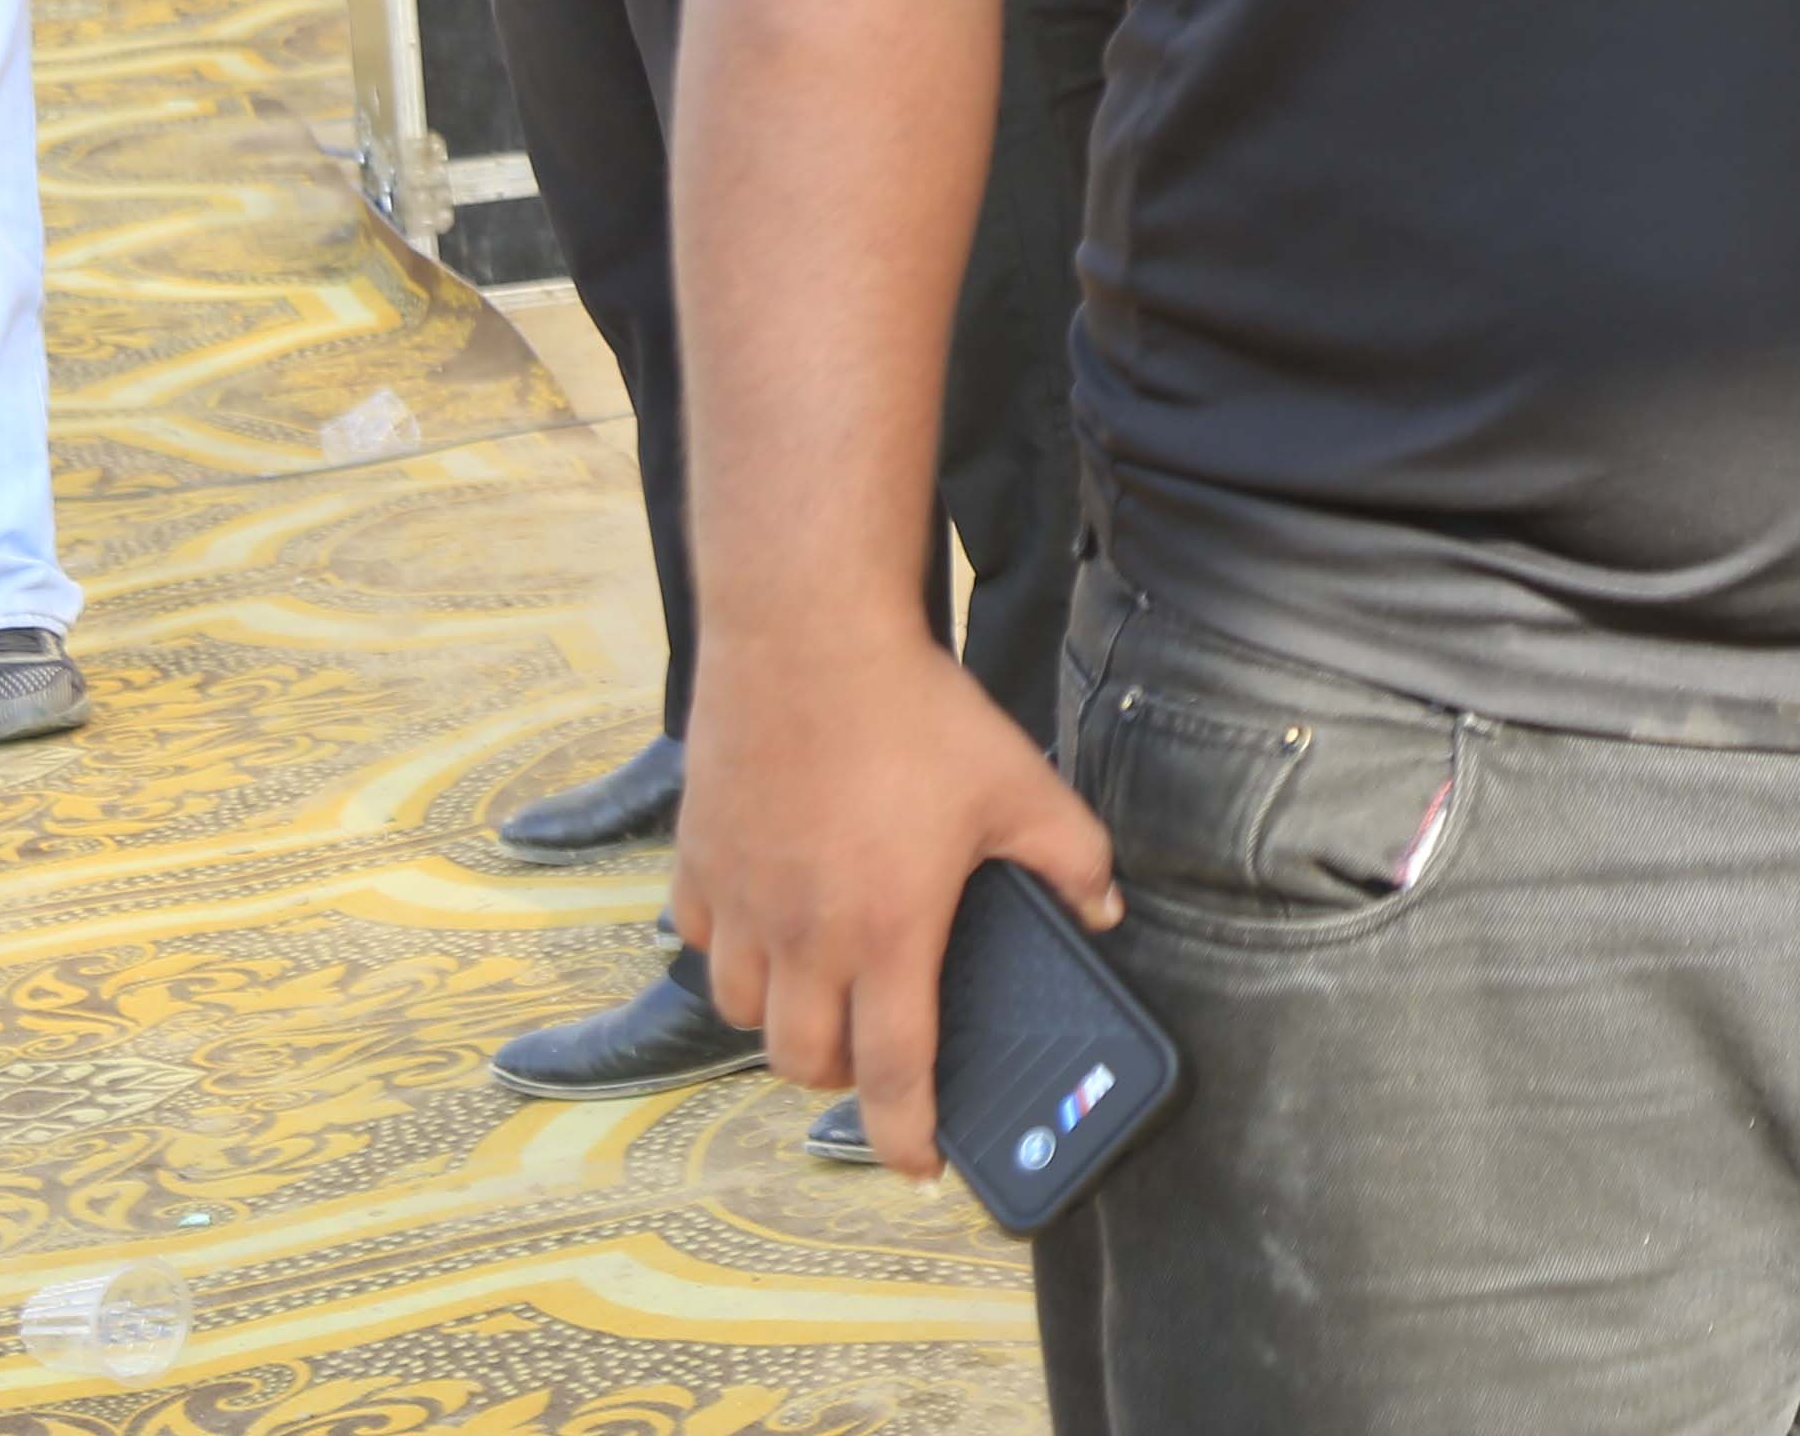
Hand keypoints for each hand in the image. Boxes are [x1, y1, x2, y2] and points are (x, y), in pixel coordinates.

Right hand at [677, 620, 1119, 1178]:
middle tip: (873, 1050)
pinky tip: (765, 919)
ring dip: (780, 1019)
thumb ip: (1074, 859)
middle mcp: (802, 935)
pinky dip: (730, 951)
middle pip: (802, 1059)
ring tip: (818, 989)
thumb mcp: (1020, 784)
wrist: (806, 634)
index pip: (890, 1073)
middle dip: (839, 1076)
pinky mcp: (695, 860)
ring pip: (740, 1011)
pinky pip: (698, 941)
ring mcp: (739, 900)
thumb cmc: (915, 713)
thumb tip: (1104, 912)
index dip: (904, 1134)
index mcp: (887, 931)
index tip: (917, 1164)